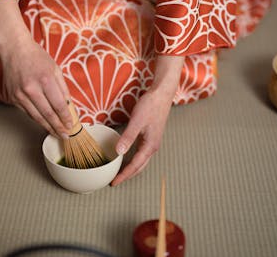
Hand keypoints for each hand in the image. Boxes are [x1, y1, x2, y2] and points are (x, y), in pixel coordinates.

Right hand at [0, 0, 72, 136]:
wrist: (14, 50)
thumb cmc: (36, 57)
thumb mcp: (55, 69)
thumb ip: (63, 89)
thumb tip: (69, 107)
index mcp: (45, 79)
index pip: (58, 105)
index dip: (66, 117)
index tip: (71, 125)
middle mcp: (31, 88)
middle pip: (47, 114)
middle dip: (58, 126)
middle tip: (65, 134)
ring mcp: (20, 94)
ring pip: (36, 116)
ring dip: (47, 127)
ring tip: (56, 133)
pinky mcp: (13, 97)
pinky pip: (27, 112)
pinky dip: (37, 119)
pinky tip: (44, 123)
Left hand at [111, 55, 184, 185]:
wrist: (162, 94)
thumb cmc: (151, 106)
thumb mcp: (137, 121)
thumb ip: (128, 137)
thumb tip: (119, 152)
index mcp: (150, 146)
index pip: (135, 166)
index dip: (124, 175)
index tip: (114, 182)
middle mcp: (152, 147)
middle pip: (139, 167)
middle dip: (127, 175)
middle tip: (114, 181)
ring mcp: (152, 142)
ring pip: (141, 161)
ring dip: (130, 168)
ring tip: (118, 172)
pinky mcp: (150, 136)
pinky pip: (141, 153)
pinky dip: (133, 158)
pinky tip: (125, 156)